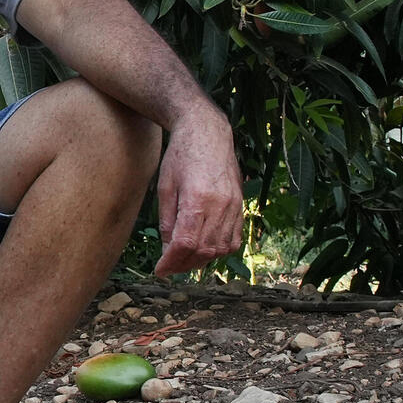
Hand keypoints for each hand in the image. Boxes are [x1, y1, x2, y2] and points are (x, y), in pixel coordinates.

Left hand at [154, 109, 243, 274]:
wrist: (208, 132)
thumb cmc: (181, 156)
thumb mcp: (165, 187)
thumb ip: (167, 220)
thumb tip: (168, 250)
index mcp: (198, 199)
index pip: (186, 243)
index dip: (172, 262)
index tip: (160, 270)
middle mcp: (220, 205)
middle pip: (204, 249)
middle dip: (184, 264)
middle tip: (169, 267)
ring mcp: (234, 205)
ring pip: (221, 248)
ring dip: (202, 260)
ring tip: (185, 259)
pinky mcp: (241, 205)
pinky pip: (234, 238)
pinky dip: (220, 250)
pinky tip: (205, 249)